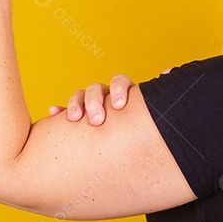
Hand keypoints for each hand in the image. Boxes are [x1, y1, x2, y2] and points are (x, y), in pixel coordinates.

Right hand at [47, 69, 171, 124]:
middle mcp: (106, 96)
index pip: (120, 82)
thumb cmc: (142, 130)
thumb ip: (158, 94)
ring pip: (80, 96)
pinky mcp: (77, 117)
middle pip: (96, 89)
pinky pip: (64, 112)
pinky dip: (59, 111)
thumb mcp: (150, 113)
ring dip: (76, 104)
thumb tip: (170, 72)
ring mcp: (90, 105)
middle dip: (95, 102)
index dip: (119, 91)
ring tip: (74, 119)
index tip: (119, 106)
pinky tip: (52, 113)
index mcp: (124, 92)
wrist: (132, 149)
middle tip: (97, 121)